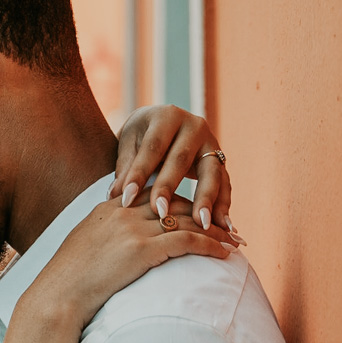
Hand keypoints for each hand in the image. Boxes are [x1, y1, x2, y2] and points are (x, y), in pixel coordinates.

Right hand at [21, 195, 234, 336]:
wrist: (57, 297)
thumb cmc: (67, 283)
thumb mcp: (84, 248)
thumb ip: (104, 238)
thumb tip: (117, 247)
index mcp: (109, 208)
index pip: (154, 193)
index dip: (180, 201)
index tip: (198, 211)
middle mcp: (123, 212)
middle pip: (175, 202)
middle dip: (205, 211)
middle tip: (227, 223)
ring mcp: (133, 229)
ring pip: (187, 219)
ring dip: (215, 229)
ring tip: (235, 240)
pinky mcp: (142, 250)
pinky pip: (186, 240)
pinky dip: (210, 245)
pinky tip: (225, 253)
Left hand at [111, 105, 242, 239]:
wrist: (163, 126)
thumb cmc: (141, 136)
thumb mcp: (129, 143)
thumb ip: (125, 167)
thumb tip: (116, 195)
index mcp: (167, 116)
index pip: (152, 147)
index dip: (139, 173)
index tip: (127, 200)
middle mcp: (194, 125)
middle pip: (182, 159)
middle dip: (170, 188)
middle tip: (160, 214)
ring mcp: (212, 143)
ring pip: (211, 173)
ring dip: (207, 200)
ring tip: (202, 225)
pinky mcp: (221, 161)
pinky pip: (225, 184)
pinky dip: (224, 206)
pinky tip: (223, 226)